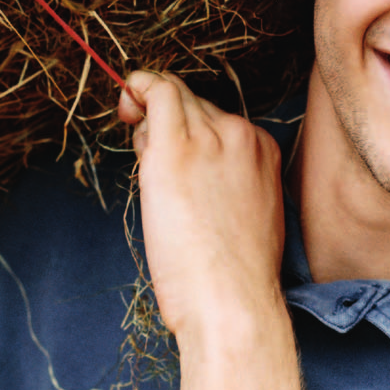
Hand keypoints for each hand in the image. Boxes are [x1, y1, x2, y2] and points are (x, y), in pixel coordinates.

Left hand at [118, 72, 284, 342]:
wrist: (232, 302)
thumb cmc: (232, 279)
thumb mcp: (245, 219)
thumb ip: (222, 184)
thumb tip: (183, 171)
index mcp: (263, 151)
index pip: (218, 118)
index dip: (188, 128)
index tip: (168, 147)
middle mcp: (241, 135)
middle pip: (193, 103)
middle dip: (165, 120)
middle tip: (146, 152)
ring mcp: (209, 139)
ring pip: (173, 95)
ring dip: (148, 112)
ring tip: (140, 149)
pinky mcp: (175, 150)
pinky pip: (156, 91)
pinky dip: (137, 86)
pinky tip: (126, 102)